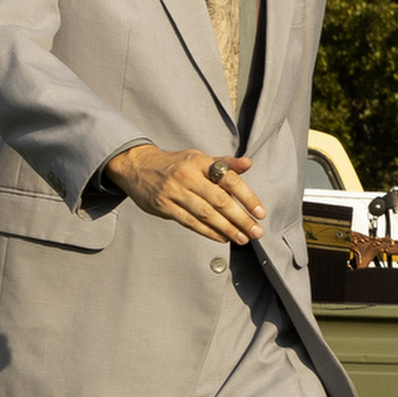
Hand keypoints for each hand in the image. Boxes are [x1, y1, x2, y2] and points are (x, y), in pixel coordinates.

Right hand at [108, 143, 266, 244]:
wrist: (137, 166)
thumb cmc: (175, 164)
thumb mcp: (198, 158)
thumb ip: (224, 164)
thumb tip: (248, 164)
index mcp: (199, 162)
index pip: (229, 179)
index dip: (247, 197)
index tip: (260, 212)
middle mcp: (187, 176)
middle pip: (219, 200)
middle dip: (240, 218)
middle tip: (256, 231)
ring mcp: (173, 191)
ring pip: (205, 213)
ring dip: (226, 228)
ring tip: (242, 238)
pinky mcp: (163, 206)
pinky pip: (189, 222)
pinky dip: (208, 231)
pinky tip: (222, 237)